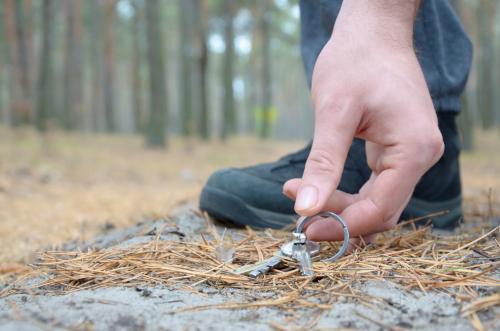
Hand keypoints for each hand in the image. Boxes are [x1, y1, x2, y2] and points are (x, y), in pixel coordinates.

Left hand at [283, 0, 442, 241]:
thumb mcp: (334, 113)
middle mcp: (421, 156)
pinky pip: (375, 184)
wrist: (371, 31)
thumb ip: (323, 164)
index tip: (307, 227)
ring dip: (339, 204)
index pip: (381, 209)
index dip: (343, 225)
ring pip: (376, 200)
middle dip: (338, 216)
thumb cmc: (356, 61)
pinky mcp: (397, 149)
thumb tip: (306, 209)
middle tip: (299, 215)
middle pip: (380, 210)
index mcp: (414, 149)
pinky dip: (346, 191)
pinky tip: (317, 184)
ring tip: (298, 192)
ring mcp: (411, 153)